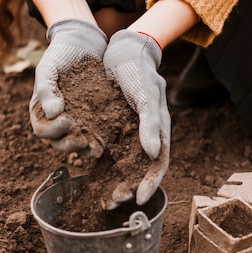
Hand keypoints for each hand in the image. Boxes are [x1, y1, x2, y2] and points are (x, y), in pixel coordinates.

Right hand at [30, 19, 107, 151]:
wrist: (82, 43)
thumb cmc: (59, 54)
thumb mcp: (47, 68)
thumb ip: (46, 90)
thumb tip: (52, 114)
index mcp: (41, 110)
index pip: (43, 130)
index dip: (54, 131)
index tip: (68, 122)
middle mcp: (56, 119)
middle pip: (59, 142)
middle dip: (70, 145)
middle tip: (82, 141)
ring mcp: (76, 119)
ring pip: (76, 142)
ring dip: (85, 148)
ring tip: (95, 149)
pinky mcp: (93, 117)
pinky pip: (94, 133)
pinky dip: (99, 140)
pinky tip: (106, 142)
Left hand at [103, 30, 170, 205]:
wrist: (124, 48)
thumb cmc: (139, 70)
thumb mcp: (146, 94)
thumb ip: (150, 123)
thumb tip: (153, 153)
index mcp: (159, 128)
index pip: (159, 162)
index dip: (151, 183)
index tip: (139, 200)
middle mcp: (146, 133)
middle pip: (142, 168)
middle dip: (131, 187)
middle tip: (116, 203)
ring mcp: (130, 130)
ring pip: (126, 162)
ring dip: (117, 180)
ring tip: (106, 198)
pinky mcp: (116, 124)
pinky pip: (111, 148)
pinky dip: (104, 162)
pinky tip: (92, 171)